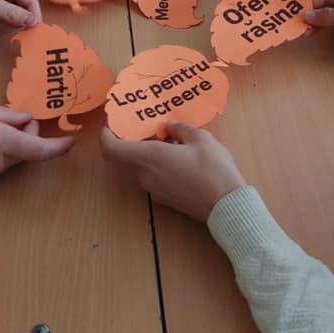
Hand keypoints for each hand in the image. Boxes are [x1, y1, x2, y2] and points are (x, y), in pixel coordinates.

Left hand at [100, 122, 245, 222]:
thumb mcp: (200, 139)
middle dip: (142, 140)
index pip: (111, 149)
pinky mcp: (165, 199)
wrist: (227, 207)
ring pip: (145, 165)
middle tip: (160, 127)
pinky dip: (162, 165)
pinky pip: (156, 176)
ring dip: (155, 152)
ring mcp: (154, 190)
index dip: (106, 136)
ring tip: (179, 142)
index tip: (112, 125)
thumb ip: (180, 129)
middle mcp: (145, 175)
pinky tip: (185, 160)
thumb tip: (170, 126)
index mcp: (149, 157)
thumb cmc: (213, 169)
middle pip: (131, 154)